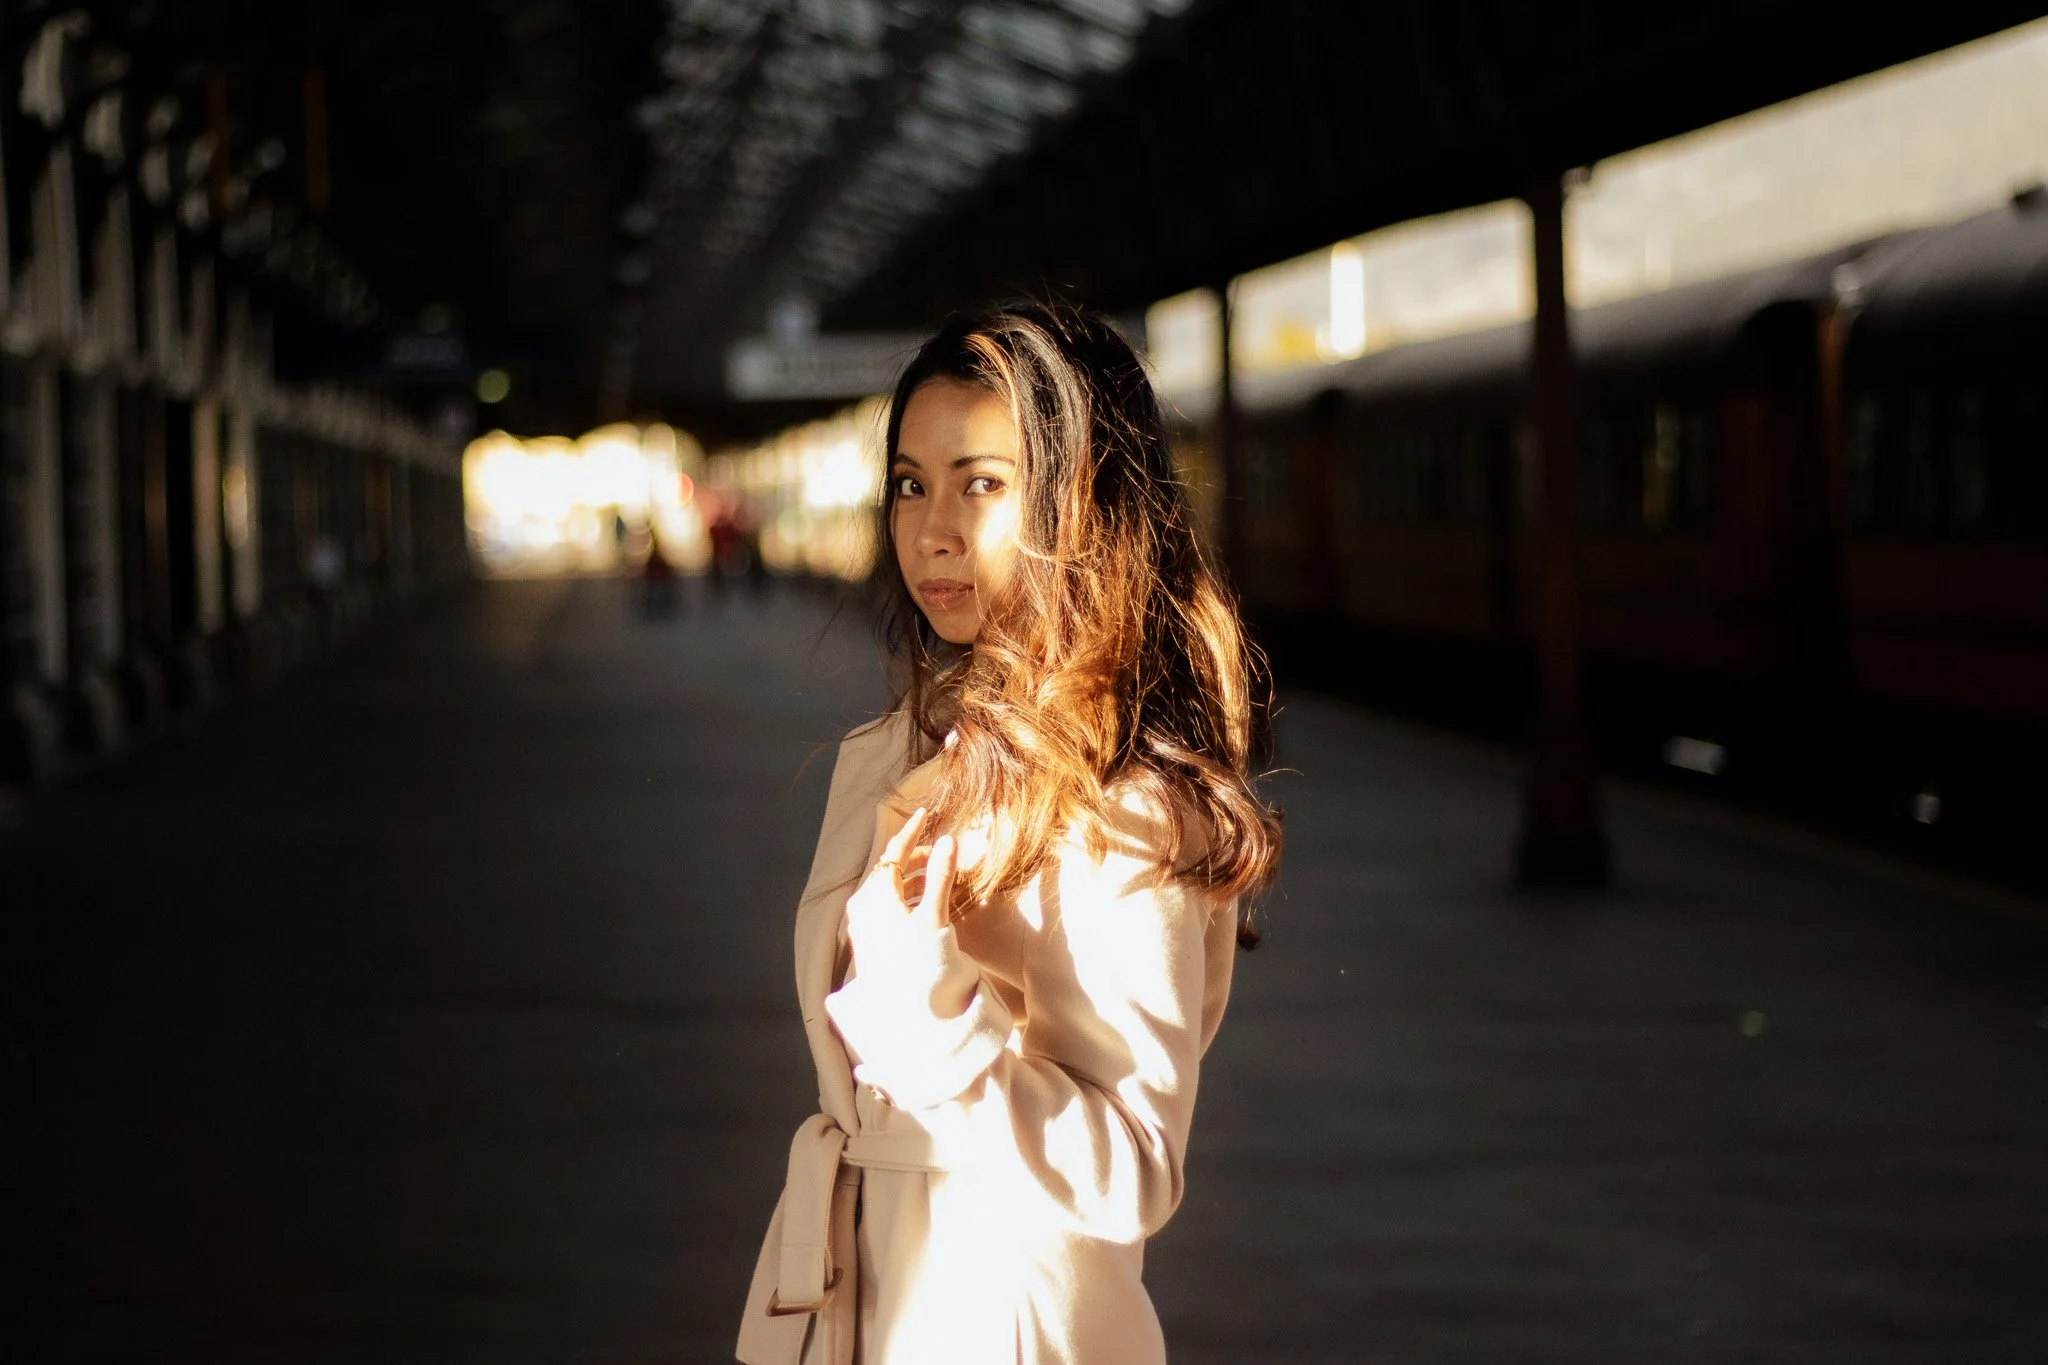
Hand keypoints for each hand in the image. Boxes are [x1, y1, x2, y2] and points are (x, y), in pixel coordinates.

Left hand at [845, 807, 973, 1017]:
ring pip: (889, 890)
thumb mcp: (934, 915)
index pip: (894, 852)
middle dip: (916, 857)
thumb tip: (948, 840)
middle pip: (890, 870)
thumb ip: (940, 876)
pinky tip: (925, 906)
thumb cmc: (919, 960)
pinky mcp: (870, 941)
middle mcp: (863, 906)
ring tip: (938, 880)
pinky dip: (907, 898)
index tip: (925, 813)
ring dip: (913, 879)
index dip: (911, 831)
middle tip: (940, 853)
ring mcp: (863, 925)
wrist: (904, 1010)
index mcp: (875, 894)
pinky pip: (887, 908)